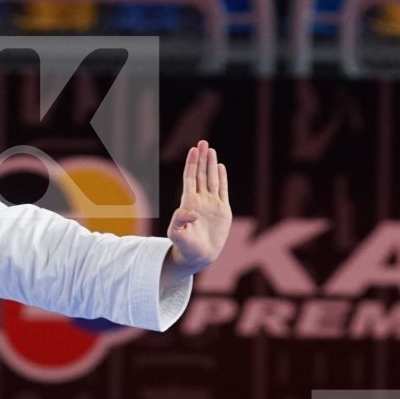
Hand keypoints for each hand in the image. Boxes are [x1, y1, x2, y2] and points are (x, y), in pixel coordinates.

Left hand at [165, 140, 231, 276]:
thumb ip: (179, 220)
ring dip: (212, 165)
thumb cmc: (184, 246)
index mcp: (188, 202)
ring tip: (211, 150)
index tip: (193, 149)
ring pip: (212, 179)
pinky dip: (223, 178)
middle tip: (203, 142)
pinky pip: (223, 190)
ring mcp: (212, 204)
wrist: (199, 256)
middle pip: (201, 174)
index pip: (190, 178)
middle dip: (202, 158)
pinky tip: (221, 167)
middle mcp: (200, 200)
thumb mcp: (176, 234)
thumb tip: (192, 211)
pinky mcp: (223, 210)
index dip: (192, 163)